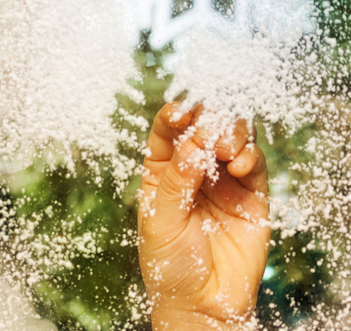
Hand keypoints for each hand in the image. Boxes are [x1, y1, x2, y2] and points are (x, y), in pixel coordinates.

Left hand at [138, 102, 269, 329]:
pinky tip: (239, 165)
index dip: (174, 115)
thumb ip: (177, 179)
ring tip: (226, 151)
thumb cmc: (170, 263)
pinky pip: (254, 164)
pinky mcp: (252, 196)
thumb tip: (193, 139)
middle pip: (203, 127)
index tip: (181, 113)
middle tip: (210, 133)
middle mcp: (193, 170)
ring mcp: (224, 181)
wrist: (201, 303)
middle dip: (208, 121)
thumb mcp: (161, 218)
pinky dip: (250, 157)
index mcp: (161, 171)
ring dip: (231, 134)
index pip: (167, 131)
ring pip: (232, 138)